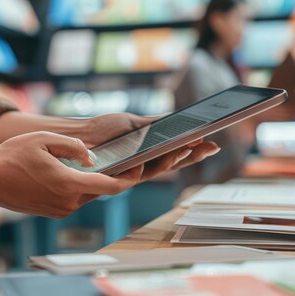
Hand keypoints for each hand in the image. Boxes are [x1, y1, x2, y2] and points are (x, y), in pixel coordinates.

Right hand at [0, 132, 142, 217]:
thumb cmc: (12, 156)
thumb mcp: (45, 140)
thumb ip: (74, 147)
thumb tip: (93, 158)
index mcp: (69, 185)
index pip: (112, 186)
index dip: (131, 177)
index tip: (141, 167)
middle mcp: (68, 203)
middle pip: (102, 190)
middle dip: (116, 177)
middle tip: (129, 161)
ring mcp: (60, 210)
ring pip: (88, 195)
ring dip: (97, 182)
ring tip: (105, 164)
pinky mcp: (52, 212)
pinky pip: (75, 199)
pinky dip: (81, 187)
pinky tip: (79, 173)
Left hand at [83, 113, 220, 181]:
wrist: (79, 138)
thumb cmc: (103, 130)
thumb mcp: (134, 123)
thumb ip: (156, 124)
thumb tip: (178, 120)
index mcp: (150, 150)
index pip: (176, 151)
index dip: (194, 148)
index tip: (210, 139)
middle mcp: (146, 163)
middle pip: (176, 162)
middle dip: (196, 155)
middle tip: (214, 146)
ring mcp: (137, 170)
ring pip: (166, 167)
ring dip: (184, 158)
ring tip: (199, 147)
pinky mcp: (127, 174)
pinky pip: (150, 169)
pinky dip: (166, 161)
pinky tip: (177, 150)